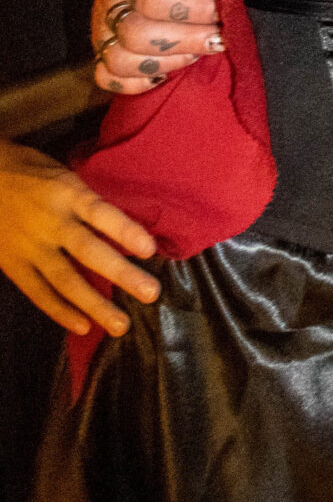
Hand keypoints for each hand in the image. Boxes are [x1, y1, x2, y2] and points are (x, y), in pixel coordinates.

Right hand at [0, 139, 158, 335]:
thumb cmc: (32, 174)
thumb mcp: (63, 176)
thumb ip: (88, 202)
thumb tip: (127, 229)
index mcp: (66, 193)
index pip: (100, 212)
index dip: (124, 230)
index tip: (150, 249)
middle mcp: (50, 222)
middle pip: (88, 251)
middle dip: (120, 274)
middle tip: (151, 293)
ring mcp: (31, 246)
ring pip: (65, 279)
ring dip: (95, 304)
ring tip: (121, 325)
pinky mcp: (13, 265)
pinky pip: (39, 292)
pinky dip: (60, 311)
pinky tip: (83, 326)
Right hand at [91, 0, 222, 94]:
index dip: (194, 9)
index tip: (224, 8)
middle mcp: (109, 0)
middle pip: (135, 35)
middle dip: (186, 41)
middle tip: (220, 37)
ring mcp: (103, 27)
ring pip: (118, 61)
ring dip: (166, 63)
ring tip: (198, 52)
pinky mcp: (104, 46)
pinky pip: (106, 76)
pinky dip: (135, 84)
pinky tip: (166, 73)